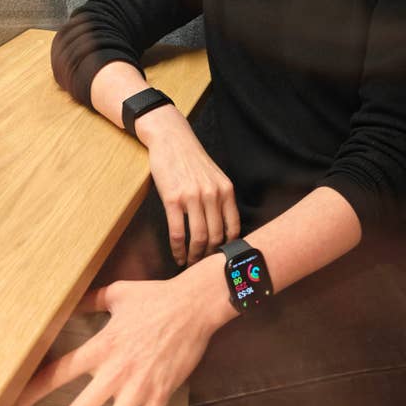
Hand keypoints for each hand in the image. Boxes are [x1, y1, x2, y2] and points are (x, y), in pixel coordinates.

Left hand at [14, 265, 230, 405]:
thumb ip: (91, 300)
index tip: (19, 405)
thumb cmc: (155, 296)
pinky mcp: (160, 394)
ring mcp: (139, 387)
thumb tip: (71, 300)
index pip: (60, 372)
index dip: (35, 390)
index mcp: (102, 345)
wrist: (194, 304)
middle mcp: (116, 371)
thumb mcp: (119, 292)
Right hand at [136, 106, 240, 265]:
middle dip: (209, 256)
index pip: (233, 228)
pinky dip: (178, 250)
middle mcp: (212, 194)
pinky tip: (177, 256)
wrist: (171, 139)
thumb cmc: (191, 160)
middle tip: (203, 267)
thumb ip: (221, 198)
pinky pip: (177, 232)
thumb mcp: (214, 176)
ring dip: (194, 257)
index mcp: (226, 190)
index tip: (222, 258)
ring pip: (198, 238)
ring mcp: (192, 197)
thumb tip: (223, 228)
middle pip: (215, 236)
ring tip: (189, 264)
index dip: (228, 248)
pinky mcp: (172, 199)